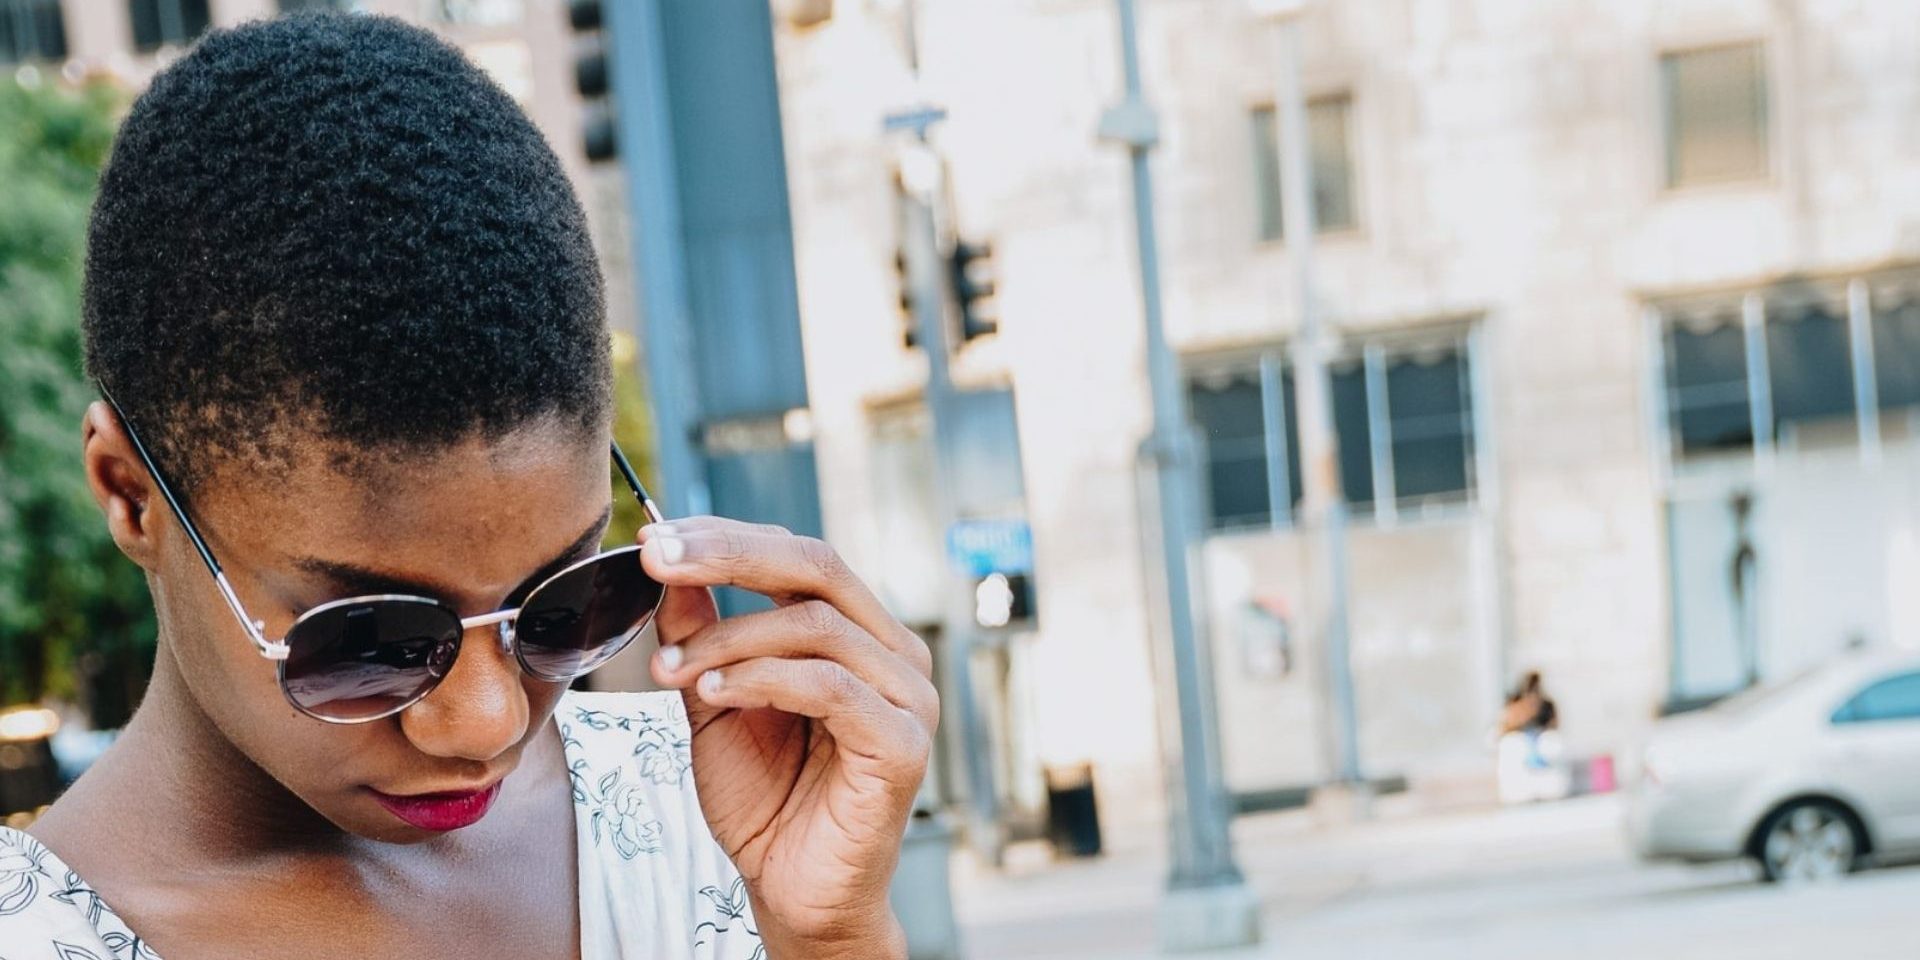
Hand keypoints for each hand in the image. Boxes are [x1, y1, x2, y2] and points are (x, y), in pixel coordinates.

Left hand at [637, 517, 937, 957]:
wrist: (792, 892)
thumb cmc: (765, 800)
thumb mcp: (714, 702)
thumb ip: (701, 636)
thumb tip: (670, 566)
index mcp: (858, 632)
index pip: (798, 555)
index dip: (725, 538)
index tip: (653, 540)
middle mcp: (893, 652)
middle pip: (817, 566)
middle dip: (727, 555)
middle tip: (658, 558)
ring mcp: (907, 695)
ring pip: (816, 625)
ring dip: (729, 638)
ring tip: (672, 670)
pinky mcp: (902, 744)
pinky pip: (830, 686)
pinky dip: (762, 680)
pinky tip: (712, 694)